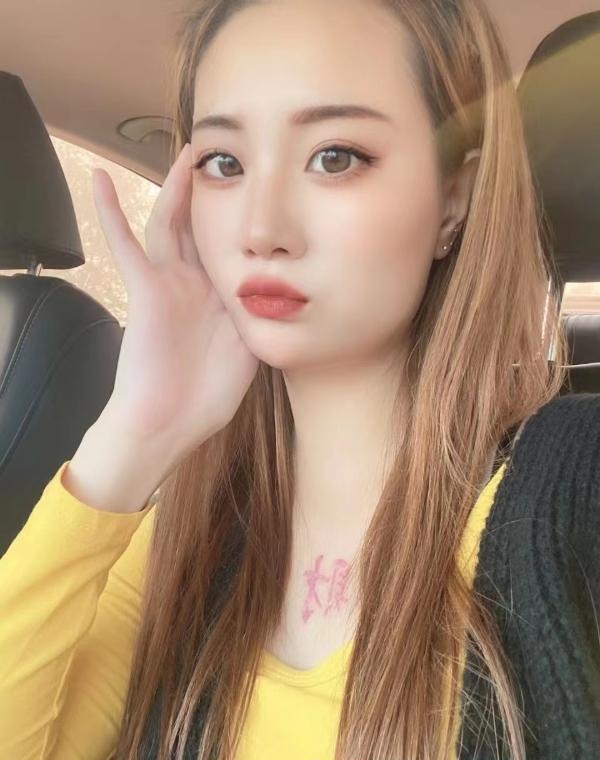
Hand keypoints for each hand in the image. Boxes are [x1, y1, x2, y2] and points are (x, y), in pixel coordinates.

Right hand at [91, 143, 259, 453]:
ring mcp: (170, 283)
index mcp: (222, 298)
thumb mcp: (249, 350)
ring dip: (177, 189)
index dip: (245, 220)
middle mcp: (197, 284)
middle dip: (213, 195)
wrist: (170, 422)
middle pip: (203, 227)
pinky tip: (99, 179)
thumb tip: (292, 297)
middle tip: (228, 157)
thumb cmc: (208, 397)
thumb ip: (262, 319)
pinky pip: (126, 244)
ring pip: (172, 223)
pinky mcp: (146, 289)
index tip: (266, 190)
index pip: (234, 248)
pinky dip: (110, 212)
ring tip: (186, 153)